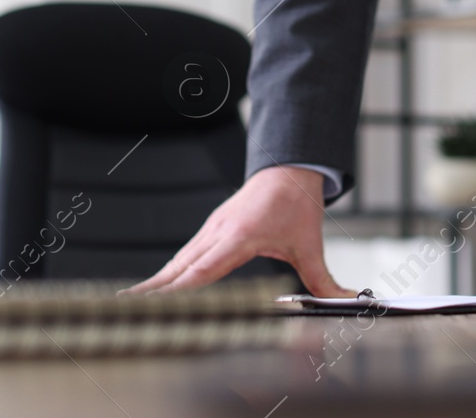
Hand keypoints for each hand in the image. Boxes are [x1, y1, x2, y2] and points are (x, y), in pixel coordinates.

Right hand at [130, 165, 352, 295]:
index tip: (157, 302)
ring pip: (180, 259)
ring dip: (157, 280)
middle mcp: (220, 232)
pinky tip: (158, 285)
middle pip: (181, 266)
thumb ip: (324, 281)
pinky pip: (186, 252)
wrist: (290, 167)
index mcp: (241, 236)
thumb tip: (350, 302)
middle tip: (126, 307)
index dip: (180, 288)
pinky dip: (171, 270)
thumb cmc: (297, 203)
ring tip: (131, 301)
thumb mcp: (310, 245)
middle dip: (155, 289)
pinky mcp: (213, 228)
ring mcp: (213, 228)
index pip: (204, 268)